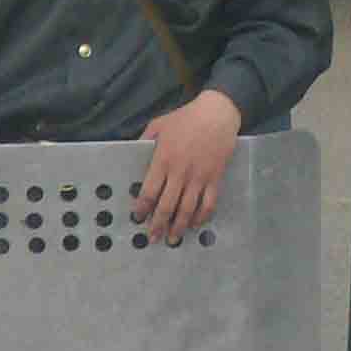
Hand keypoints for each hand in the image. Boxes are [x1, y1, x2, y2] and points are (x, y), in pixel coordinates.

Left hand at [135, 90, 243, 243]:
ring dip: (178, 226)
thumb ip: (144, 139)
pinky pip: (208, 202)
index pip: (149, 192)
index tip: (138, 218)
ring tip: (172, 238)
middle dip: (158, 225)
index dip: (142, 209)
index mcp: (163, 160)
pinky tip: (195, 223)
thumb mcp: (160, 124)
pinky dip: (201, 216)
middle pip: (166, 206)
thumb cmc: (187, 117)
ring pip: (187, 209)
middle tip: (152, 237)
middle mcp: (180, 172)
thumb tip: (132, 152)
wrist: (218, 112)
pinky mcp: (215, 177)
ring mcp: (199, 176)